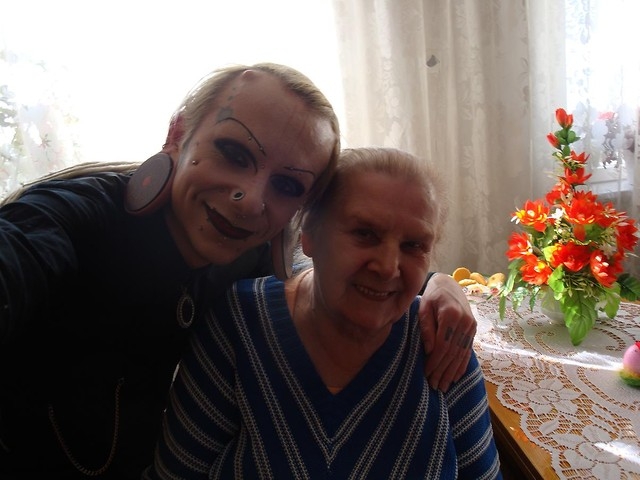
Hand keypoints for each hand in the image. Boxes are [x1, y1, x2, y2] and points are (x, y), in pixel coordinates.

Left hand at [419, 273, 476, 391]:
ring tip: (443, 386)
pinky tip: (455, 377)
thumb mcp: (424, 307)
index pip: (443, 345)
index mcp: (452, 315)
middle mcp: (465, 322)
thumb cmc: (432, 296)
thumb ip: (426, 327)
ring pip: (461, 355)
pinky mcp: (473, 331)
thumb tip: (429, 350)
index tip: (427, 374)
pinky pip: (467, 351)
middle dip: (443, 371)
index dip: (435, 362)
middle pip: (453, 353)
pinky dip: (461, 365)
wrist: (449, 285)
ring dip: (452, 372)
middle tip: (434, 386)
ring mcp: (471, 327)